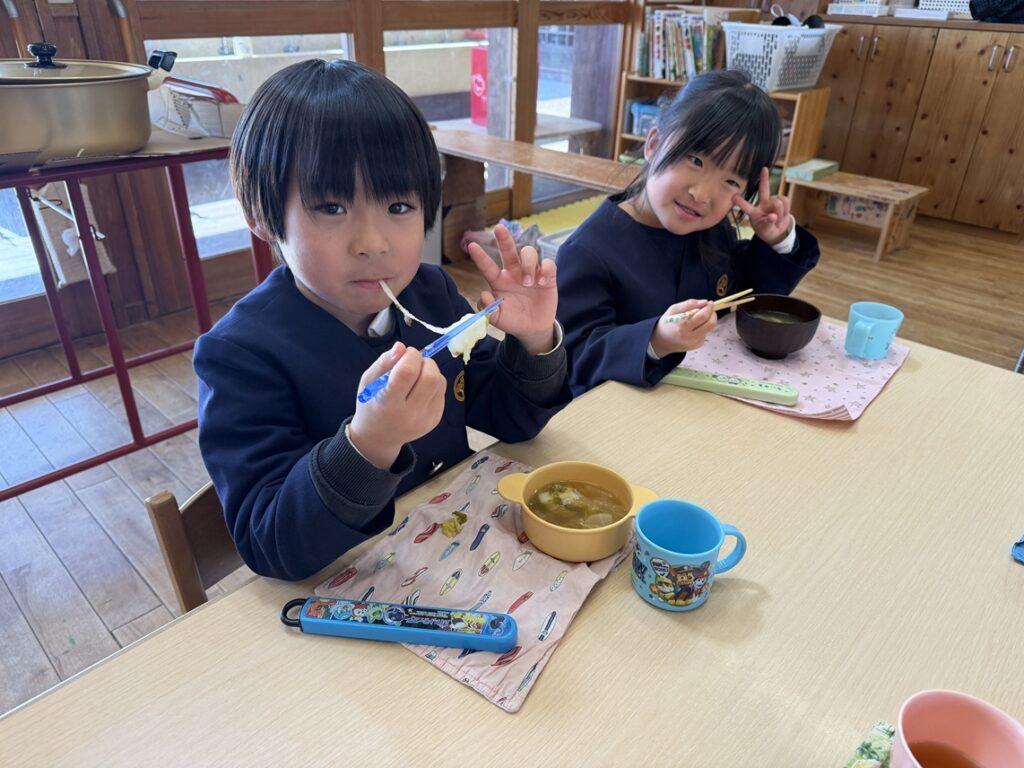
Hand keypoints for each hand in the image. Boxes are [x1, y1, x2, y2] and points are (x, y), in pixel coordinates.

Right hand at [349, 343, 445, 469]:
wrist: (378, 438)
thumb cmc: (370, 405)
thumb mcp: (368, 382)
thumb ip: (383, 362)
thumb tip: (402, 347)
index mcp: (388, 404)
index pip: (407, 372)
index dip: (410, 356)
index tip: (405, 354)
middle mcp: (410, 414)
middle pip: (430, 377)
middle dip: (424, 362)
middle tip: (413, 363)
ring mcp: (425, 419)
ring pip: (440, 382)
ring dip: (431, 371)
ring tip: (416, 375)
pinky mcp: (435, 419)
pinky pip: (442, 392)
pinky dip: (434, 383)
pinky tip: (420, 388)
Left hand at [466, 224, 556, 355]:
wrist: (533, 328)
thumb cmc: (513, 320)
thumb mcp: (498, 318)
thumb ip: (488, 309)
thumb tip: (484, 294)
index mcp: (499, 281)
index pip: (488, 267)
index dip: (480, 257)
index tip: (471, 246)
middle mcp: (513, 272)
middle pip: (508, 250)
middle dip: (504, 238)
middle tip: (499, 228)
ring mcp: (531, 272)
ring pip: (528, 253)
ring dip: (528, 265)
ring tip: (528, 283)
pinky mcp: (547, 276)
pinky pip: (548, 263)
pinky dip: (546, 270)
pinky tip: (542, 283)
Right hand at [649, 299, 716, 357]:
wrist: (662, 340)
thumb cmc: (667, 322)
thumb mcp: (673, 309)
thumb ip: (689, 304)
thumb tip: (704, 302)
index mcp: (682, 326)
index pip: (703, 316)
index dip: (709, 308)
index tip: (710, 303)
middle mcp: (689, 336)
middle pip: (710, 324)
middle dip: (713, 314)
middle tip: (710, 309)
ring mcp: (693, 343)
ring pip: (710, 329)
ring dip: (709, 321)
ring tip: (701, 317)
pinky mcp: (696, 346)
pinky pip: (705, 334)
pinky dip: (704, 328)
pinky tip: (695, 327)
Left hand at [732, 167, 792, 246]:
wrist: (777, 231)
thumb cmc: (767, 230)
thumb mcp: (766, 231)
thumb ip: (768, 224)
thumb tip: (773, 216)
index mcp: (754, 213)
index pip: (746, 207)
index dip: (740, 202)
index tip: (733, 196)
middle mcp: (762, 204)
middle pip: (764, 190)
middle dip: (764, 179)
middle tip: (764, 169)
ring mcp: (772, 202)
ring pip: (778, 202)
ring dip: (781, 212)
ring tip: (778, 219)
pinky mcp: (781, 201)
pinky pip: (786, 201)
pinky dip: (786, 210)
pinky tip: (783, 214)